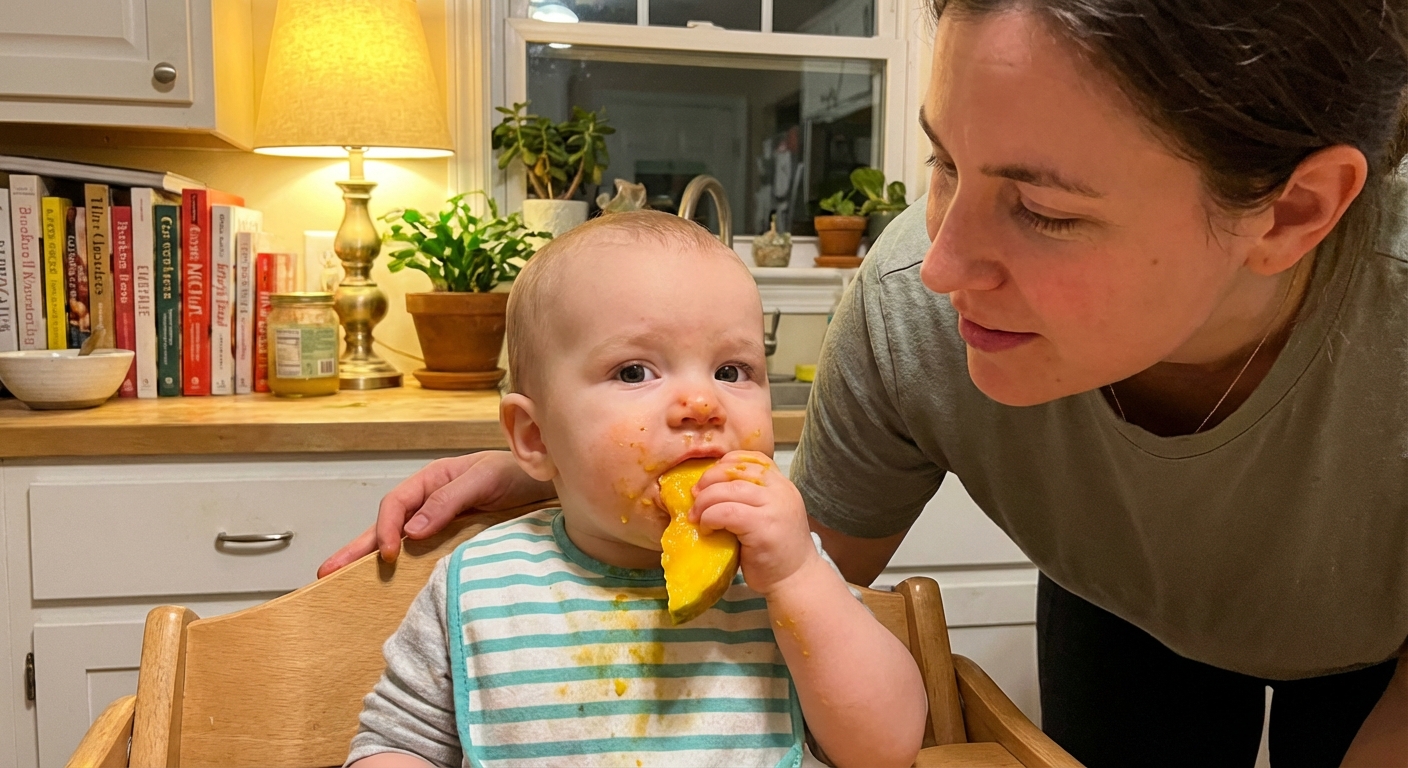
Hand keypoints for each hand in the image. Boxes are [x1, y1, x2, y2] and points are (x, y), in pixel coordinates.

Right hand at [317, 451, 554, 577]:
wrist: (550, 478)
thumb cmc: (519, 472)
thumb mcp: (486, 479)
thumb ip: (450, 500)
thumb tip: (412, 532)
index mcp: (432, 479)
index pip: (396, 504)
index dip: (385, 528)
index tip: (386, 555)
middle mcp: (430, 500)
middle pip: (385, 525)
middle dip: (356, 549)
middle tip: (326, 574)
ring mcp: (439, 521)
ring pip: (399, 541)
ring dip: (371, 560)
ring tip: (343, 583)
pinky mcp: (454, 540)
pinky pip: (422, 554)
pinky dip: (403, 568)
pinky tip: (391, 585)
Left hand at [690, 451, 818, 594]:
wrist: (797, 580)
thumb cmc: (776, 551)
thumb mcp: (768, 515)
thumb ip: (750, 499)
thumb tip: (708, 489)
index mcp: (782, 485)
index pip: (752, 458)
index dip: (725, 464)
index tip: (709, 480)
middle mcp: (781, 491)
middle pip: (735, 470)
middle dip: (708, 480)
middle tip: (695, 497)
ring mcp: (774, 507)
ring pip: (728, 490)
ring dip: (705, 501)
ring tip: (696, 517)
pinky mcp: (763, 527)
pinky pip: (727, 512)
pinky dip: (710, 517)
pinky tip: (707, 529)